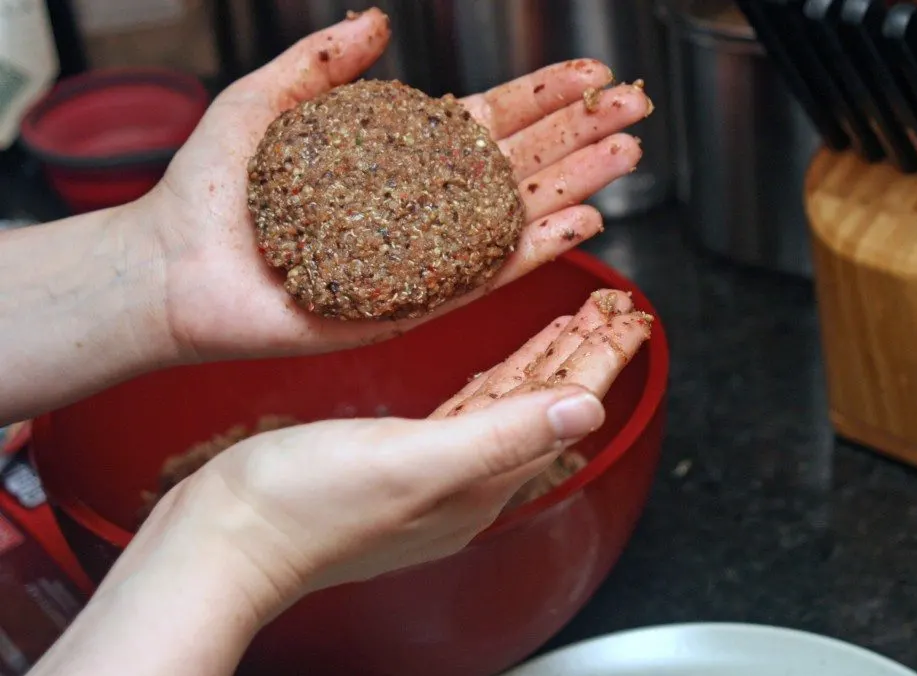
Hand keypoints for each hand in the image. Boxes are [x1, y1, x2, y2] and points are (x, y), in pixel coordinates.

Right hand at [104, 290, 650, 624]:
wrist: (225, 540)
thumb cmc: (305, 508)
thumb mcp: (415, 462)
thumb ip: (503, 436)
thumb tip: (588, 411)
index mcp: (480, 482)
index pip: (564, 411)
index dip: (601, 361)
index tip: (632, 321)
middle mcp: (465, 482)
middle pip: (544, 406)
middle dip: (582, 356)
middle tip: (611, 313)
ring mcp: (431, 471)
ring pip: (509, 405)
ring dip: (543, 365)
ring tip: (572, 326)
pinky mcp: (394, 458)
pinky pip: (466, 410)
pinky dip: (493, 382)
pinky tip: (498, 368)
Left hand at [146, 8, 651, 362]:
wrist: (175, 270)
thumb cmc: (210, 191)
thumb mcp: (263, 102)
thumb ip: (321, 62)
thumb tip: (378, 19)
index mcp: (394, 156)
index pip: (483, 121)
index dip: (538, 97)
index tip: (589, 73)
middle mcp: (420, 206)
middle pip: (516, 165)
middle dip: (579, 136)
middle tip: (635, 110)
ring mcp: (423, 256)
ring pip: (515, 216)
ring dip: (574, 186)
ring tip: (627, 157)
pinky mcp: (413, 302)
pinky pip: (485, 274)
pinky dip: (534, 251)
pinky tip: (580, 224)